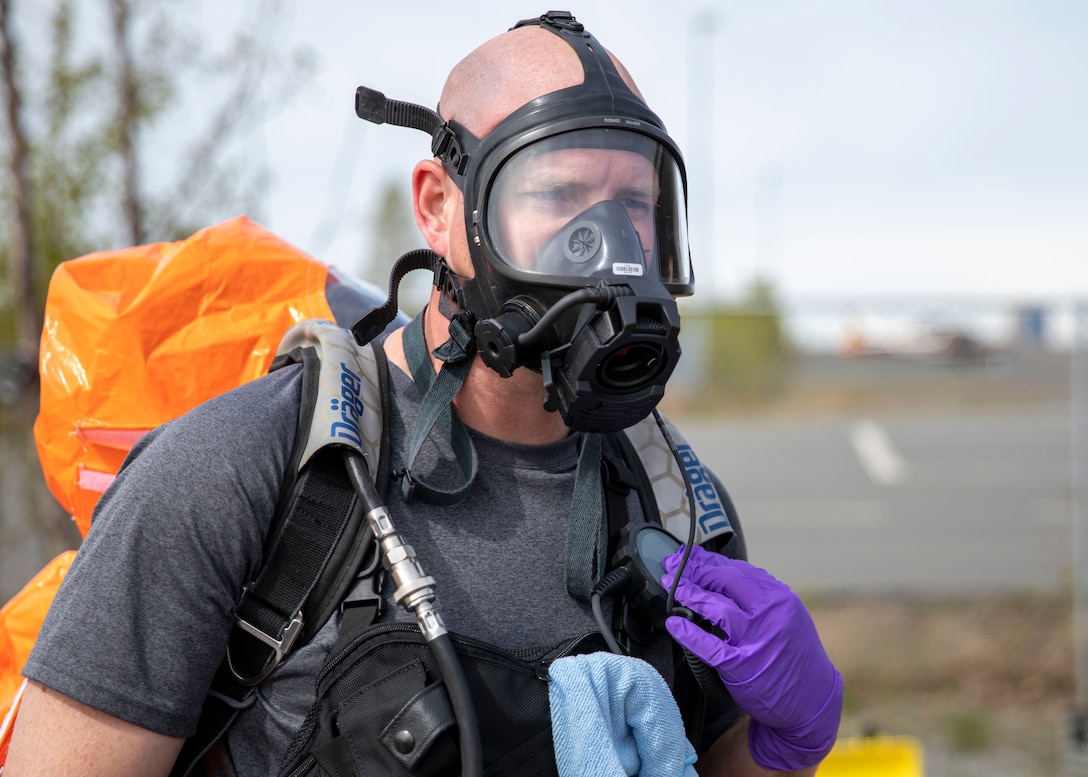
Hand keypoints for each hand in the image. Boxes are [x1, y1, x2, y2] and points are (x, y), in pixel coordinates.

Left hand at [661, 546, 841, 771]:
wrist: (812, 699)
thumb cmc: (794, 655)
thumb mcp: (787, 616)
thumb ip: (759, 597)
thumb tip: (721, 575)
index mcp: (780, 598)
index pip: (737, 570)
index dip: (708, 560)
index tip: (688, 556)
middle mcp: (770, 614)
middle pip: (724, 581)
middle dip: (694, 570)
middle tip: (671, 567)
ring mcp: (756, 640)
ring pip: (716, 607)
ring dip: (689, 594)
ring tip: (670, 587)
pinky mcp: (743, 666)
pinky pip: (709, 646)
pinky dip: (688, 633)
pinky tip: (674, 624)